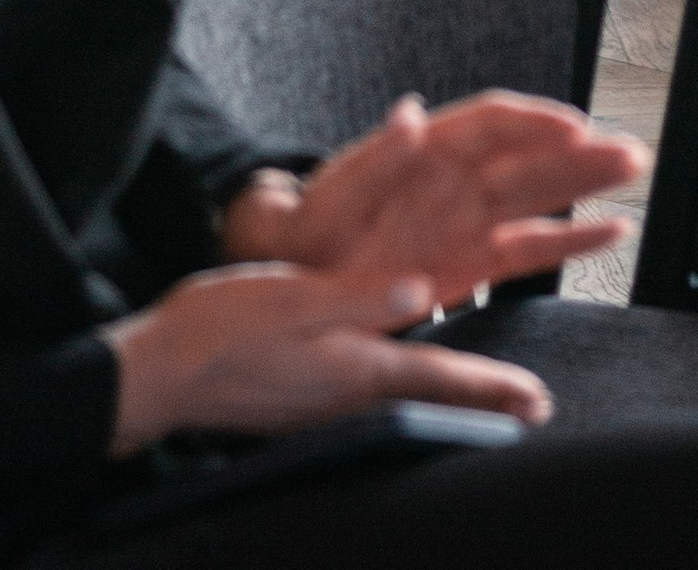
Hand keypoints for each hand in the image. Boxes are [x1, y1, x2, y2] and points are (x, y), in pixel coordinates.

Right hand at [105, 258, 551, 459]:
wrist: (160, 372)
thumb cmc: (221, 327)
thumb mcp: (293, 296)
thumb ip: (361, 295)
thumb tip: (421, 289)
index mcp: (352, 369)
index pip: (438, 382)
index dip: (492, 389)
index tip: (537, 401)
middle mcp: (347, 398)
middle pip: (431, 402)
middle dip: (483, 403)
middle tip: (531, 408)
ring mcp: (324, 408)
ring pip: (406, 404)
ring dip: (450, 400)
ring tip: (486, 401)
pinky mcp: (304, 405)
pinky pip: (374, 405)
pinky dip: (408, 397)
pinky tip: (406, 390)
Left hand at [221, 92, 641, 302]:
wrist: (301, 273)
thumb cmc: (315, 224)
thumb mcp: (338, 191)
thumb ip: (377, 158)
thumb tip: (407, 114)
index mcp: (429, 149)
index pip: (490, 122)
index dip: (533, 121)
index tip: (574, 125)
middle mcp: (459, 179)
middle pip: (529, 157)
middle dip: (581, 153)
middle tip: (631, 150)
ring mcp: (470, 219)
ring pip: (540, 197)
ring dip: (587, 185)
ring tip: (634, 171)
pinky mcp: (474, 262)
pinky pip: (531, 249)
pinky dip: (571, 240)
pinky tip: (611, 230)